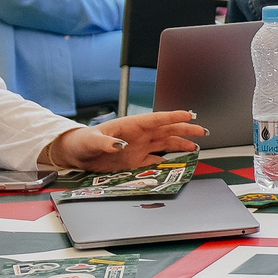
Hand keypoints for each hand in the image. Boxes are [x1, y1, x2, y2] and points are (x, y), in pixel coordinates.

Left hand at [39, 108, 205, 172]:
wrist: (76, 154)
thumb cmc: (82, 142)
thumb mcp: (92, 141)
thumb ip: (106, 143)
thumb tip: (120, 145)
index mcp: (131, 125)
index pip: (156, 120)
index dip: (173, 117)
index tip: (188, 115)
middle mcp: (139, 136)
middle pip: (167, 131)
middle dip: (185, 130)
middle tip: (201, 130)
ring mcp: (139, 147)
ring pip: (165, 144)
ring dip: (180, 144)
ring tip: (195, 147)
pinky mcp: (135, 160)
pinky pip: (156, 159)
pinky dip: (168, 161)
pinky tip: (177, 162)